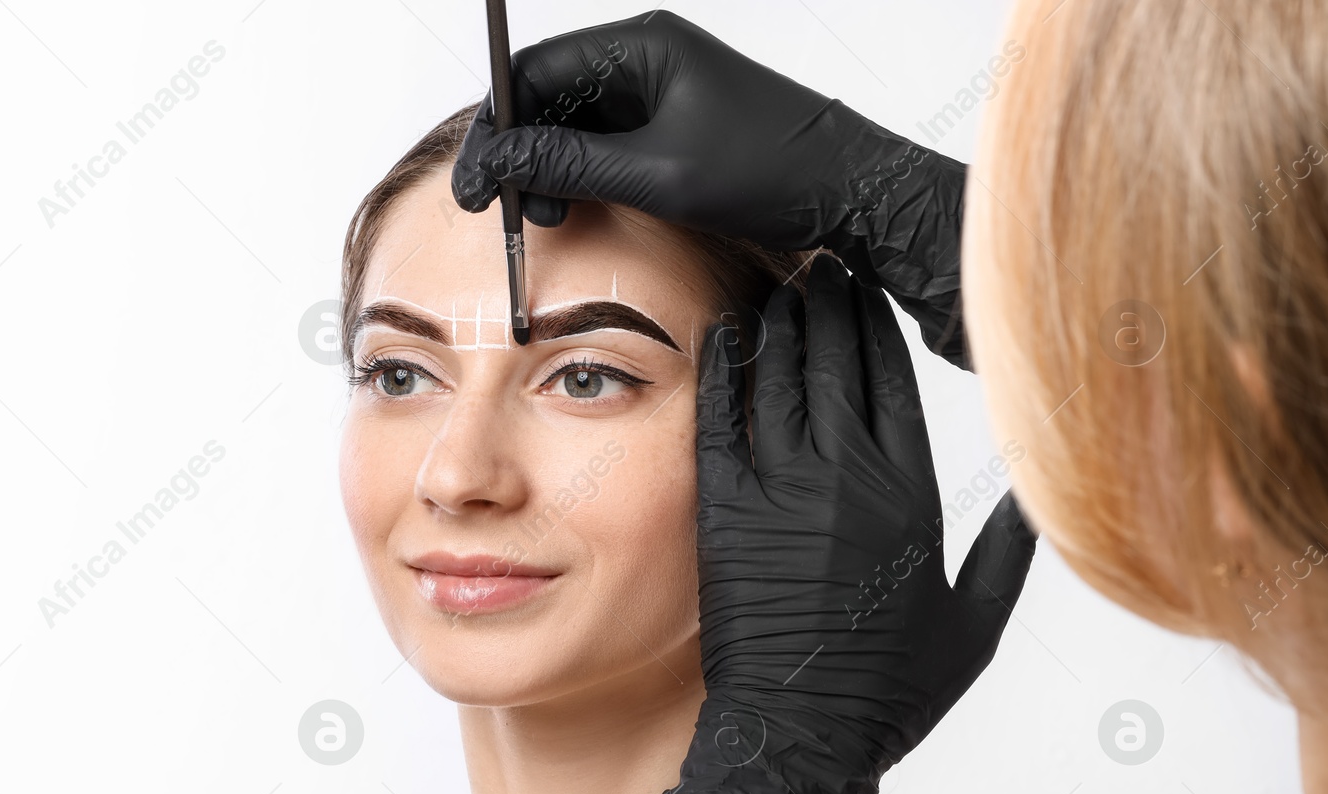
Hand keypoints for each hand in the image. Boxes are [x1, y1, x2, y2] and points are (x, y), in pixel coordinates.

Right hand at [451, 10, 969, 362]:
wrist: (850, 193)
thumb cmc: (772, 172)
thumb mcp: (658, 175)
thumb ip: (571, 164)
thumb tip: (498, 159)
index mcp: (642, 46)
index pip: (536, 72)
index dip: (497, 126)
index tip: (476, 181)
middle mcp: (647, 59)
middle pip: (549, 97)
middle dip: (519, 151)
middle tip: (508, 208)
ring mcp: (661, 92)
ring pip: (574, 125)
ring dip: (549, 169)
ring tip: (547, 214)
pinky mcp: (674, 127)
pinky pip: (606, 144)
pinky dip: (582, 177)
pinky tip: (578, 208)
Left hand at [630, 257, 1036, 793]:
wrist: (796, 736)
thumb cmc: (885, 690)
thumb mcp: (973, 625)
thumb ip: (1007, 551)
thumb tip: (1038, 500)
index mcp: (909, 495)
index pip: (892, 379)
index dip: (877, 324)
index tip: (869, 286)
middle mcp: (845, 477)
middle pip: (836, 361)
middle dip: (829, 302)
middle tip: (821, 261)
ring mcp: (778, 490)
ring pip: (781, 376)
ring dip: (781, 322)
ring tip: (782, 282)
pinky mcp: (723, 510)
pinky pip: (721, 418)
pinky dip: (723, 369)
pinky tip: (726, 331)